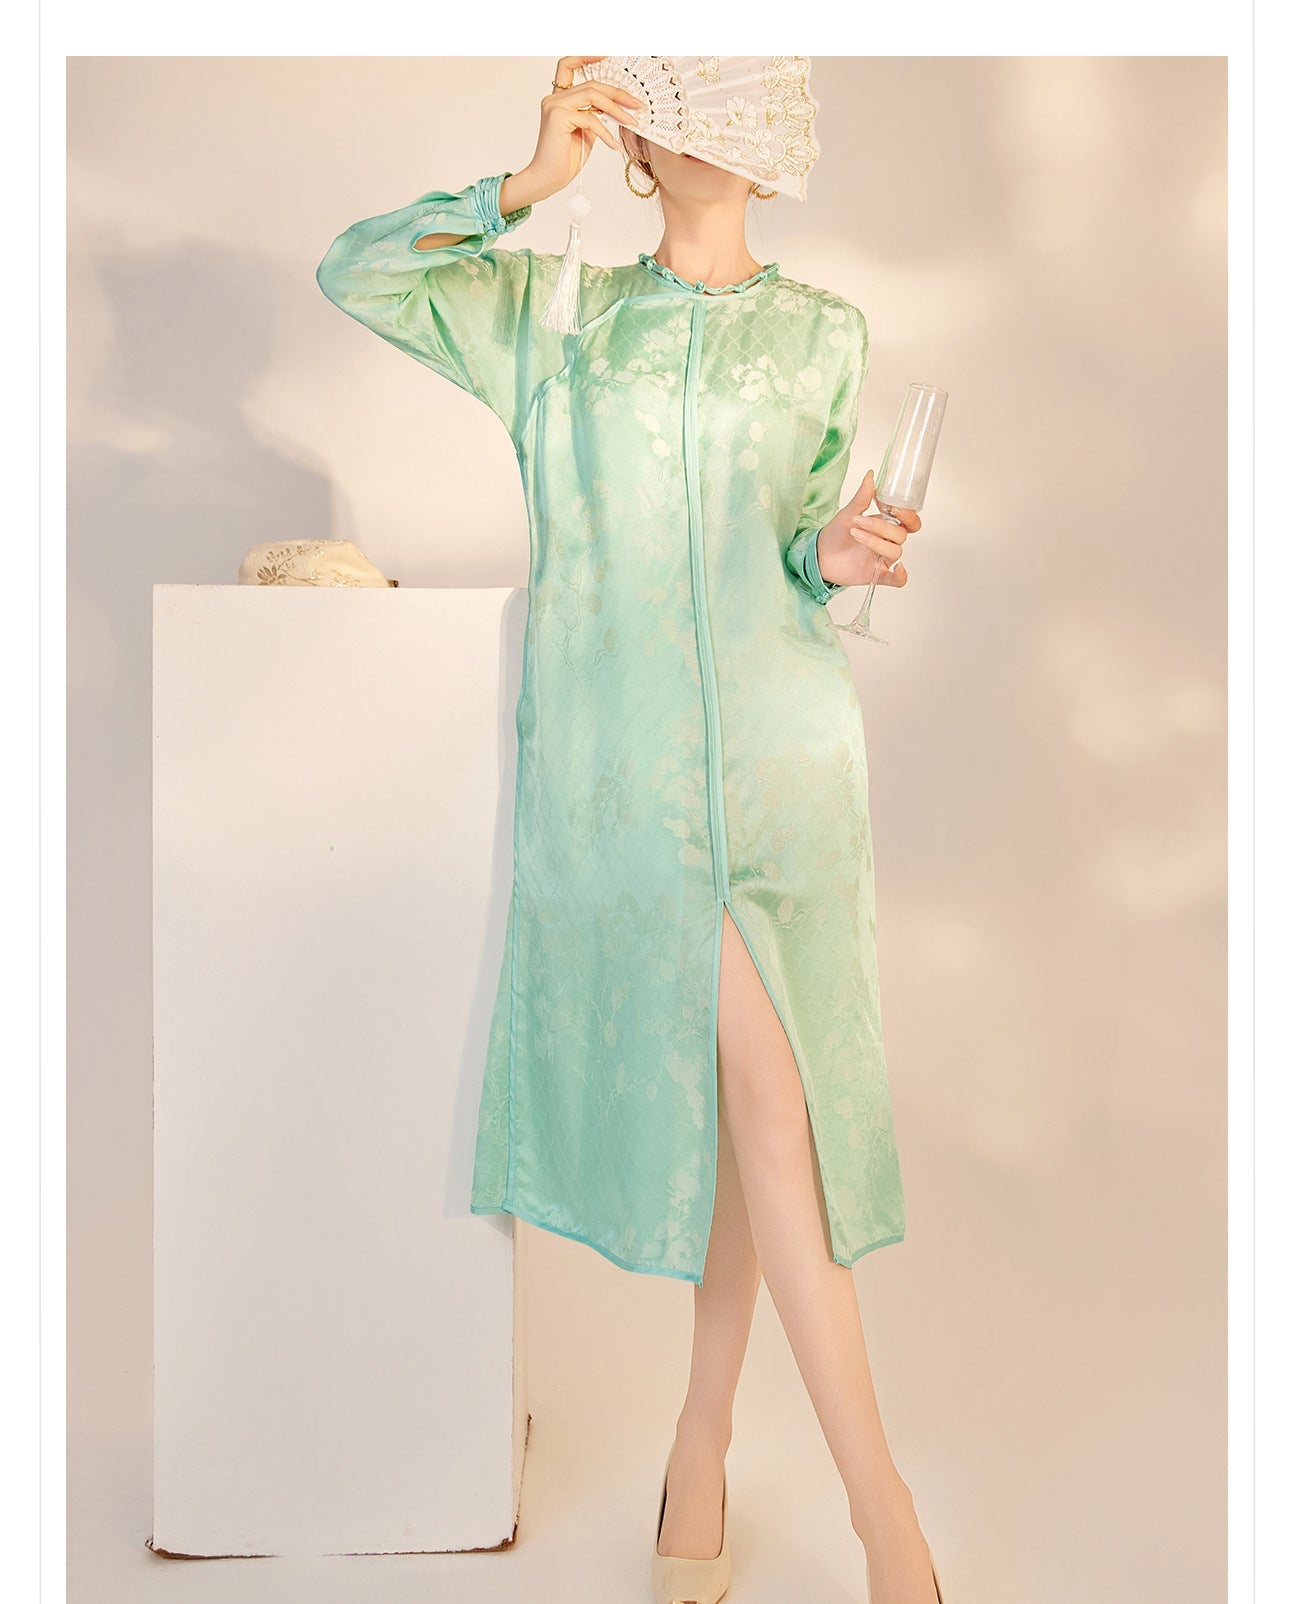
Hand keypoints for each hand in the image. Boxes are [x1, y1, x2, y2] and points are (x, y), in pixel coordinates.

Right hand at [510, 55, 644, 204]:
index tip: (606, 56)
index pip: (569, 65)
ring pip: (592, 96)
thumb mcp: (586, 132)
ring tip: (631, 121)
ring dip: (616, 109)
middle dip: (618, 93)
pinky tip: (613, 145)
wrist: (548, 179)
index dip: (586, 56)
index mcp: (559, 98)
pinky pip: (590, 118)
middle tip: (637, 104)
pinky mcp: (557, 118)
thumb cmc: (565, 159)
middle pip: (591, 84)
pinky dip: (605, 132)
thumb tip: (615, 107)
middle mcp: (554, 98)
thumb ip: (594, 115)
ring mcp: (554, 106)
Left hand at [816, 469, 920, 589]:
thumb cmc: (835, 534)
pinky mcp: (877, 575)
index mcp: (885, 526)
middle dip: (882, 528)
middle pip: (901, 535)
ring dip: (877, 543)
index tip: (894, 509)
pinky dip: (901, 575)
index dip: (909, 516)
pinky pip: (897, 580)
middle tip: (861, 523)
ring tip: (856, 535)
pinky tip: (897, 569)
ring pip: (896, 552)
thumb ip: (862, 497)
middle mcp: (887, 542)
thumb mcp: (848, 513)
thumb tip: (871, 475)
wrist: (819, 555)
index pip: (909, 522)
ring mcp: (882, 559)